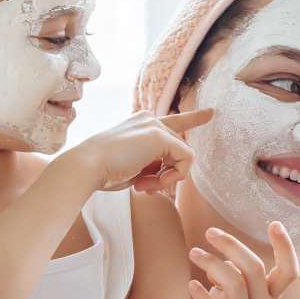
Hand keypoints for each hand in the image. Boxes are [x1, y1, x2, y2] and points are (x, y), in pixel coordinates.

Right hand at [65, 109, 207, 192]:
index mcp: (141, 124)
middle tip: (144, 186)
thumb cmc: (105, 170)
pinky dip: (173, 177)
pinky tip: (151, 182)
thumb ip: (152, 163)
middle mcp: (149, 120)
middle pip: (179, 149)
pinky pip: (185, 159)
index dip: (194, 118)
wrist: (88, 166)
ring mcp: (155, 125)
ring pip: (183, 156)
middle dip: (167, 175)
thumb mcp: (133, 164)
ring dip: (167, 178)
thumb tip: (173, 173)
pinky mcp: (161, 136)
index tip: (211, 113)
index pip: (173, 121)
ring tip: (144, 184)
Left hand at [183, 223, 297, 298]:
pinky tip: (190, 284)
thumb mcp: (234, 298)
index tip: (274, 223)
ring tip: (193, 253)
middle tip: (210, 232)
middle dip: (232, 245)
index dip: (286, 248)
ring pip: (233, 283)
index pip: (290, 272)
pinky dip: (200, 293)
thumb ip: (236, 275)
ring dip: (211, 262)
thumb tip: (225, 257)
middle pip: (255, 269)